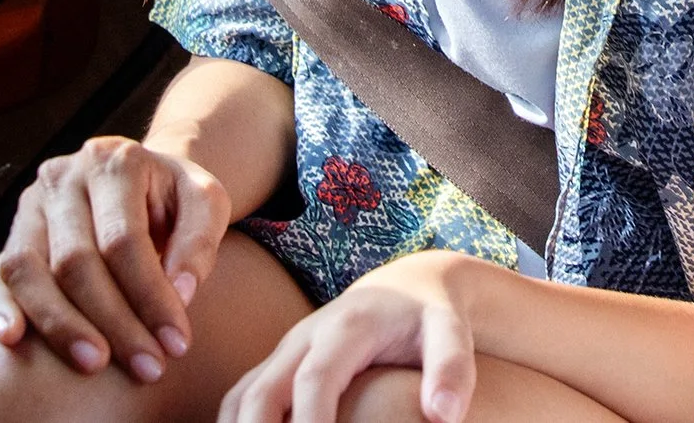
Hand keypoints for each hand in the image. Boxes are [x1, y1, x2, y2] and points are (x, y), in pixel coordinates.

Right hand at [0, 135, 232, 383]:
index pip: (124, 239)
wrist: (142, 182)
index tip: (176, 341)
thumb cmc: (175, 199)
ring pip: (28, 269)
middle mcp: (65, 178)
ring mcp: (31, 206)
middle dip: (112, 321)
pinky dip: (0, 308)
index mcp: (115, 162)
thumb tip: (180, 293)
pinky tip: (14, 340)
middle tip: (145, 364)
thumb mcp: (206, 203)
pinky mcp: (11, 235)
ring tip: (93, 363)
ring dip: (59, 324)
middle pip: (75, 260)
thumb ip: (198, 243)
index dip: (150, 296)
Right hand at [221, 252, 481, 422]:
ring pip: (241, 396)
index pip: (315, 380)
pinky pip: (241, 398)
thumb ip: (452, 368)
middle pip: (261, 391)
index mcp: (346, 328)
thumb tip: (445, 417)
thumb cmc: (432, 315)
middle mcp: (305, 336)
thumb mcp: (451, 332)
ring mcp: (286, 350)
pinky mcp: (278, 363)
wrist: (410, 284)